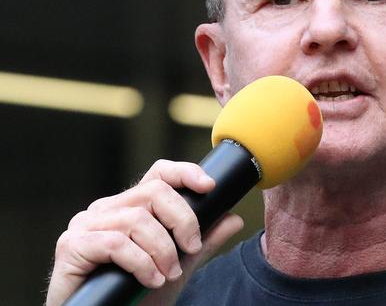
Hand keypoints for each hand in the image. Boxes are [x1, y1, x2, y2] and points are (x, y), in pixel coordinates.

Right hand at [45, 160, 243, 305]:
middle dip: (182, 220)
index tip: (209, 186)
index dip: (185, 173)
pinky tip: (151, 279)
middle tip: (191, 249)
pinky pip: (116, 243)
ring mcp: (85, 224)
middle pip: (153, 191)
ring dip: (162, 249)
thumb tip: (233, 218)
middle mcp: (106, 209)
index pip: (158, 174)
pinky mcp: (72, 246)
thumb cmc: (133, 295)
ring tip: (168, 273)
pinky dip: (141, 263)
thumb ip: (202, 242)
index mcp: (128, 206)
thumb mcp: (178, 265)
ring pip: (137, 219)